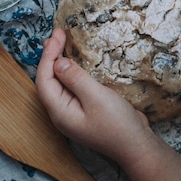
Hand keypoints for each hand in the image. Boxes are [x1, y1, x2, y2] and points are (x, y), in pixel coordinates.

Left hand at [36, 28, 155, 167]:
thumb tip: (58, 62)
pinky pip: (70, 87)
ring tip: (61, 42)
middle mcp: (61, 112)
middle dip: (51, 56)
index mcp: (59, 112)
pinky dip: (70, 71)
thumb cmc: (117, 124)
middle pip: (48, 81)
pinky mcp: (83, 110)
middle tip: (58, 34)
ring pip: (59, 83)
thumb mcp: (96, 97)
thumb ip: (75, 78)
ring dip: (59, 62)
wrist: (136, 146)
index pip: (44, 80)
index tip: (56, 36)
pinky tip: (74, 62)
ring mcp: (72, 112)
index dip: (47, 56)